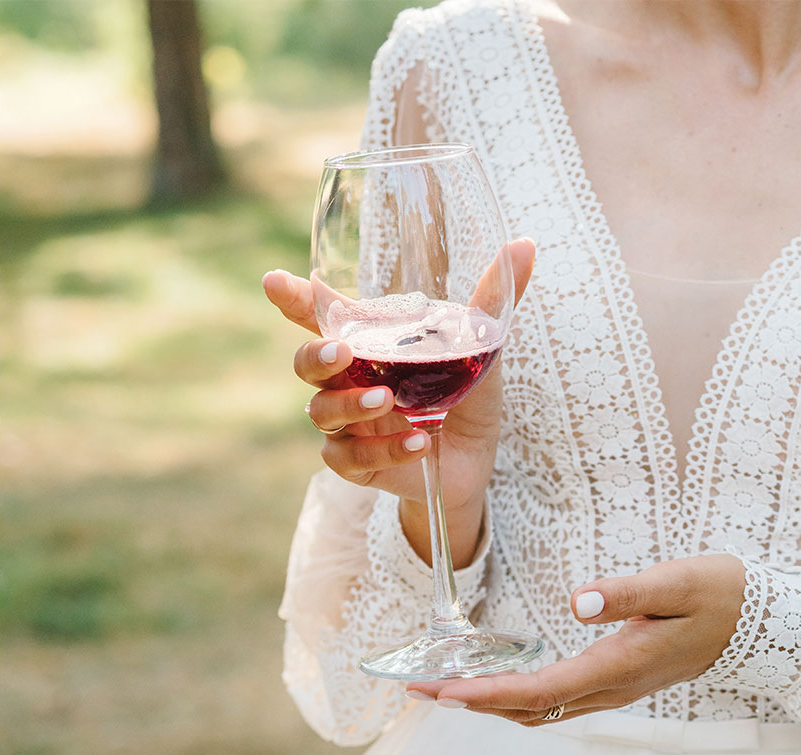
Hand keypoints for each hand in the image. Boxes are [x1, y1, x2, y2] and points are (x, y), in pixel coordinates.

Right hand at [261, 238, 534, 565]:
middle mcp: (348, 380)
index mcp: (370, 344)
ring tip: (387, 401)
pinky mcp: (356, 463)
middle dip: (315, 355)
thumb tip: (525, 245)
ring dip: (351, 405)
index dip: (294, 298)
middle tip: (342, 352)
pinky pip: (351, 458)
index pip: (320, 316)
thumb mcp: (484, 348)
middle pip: (305, 364)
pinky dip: (385, 450)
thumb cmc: (467, 395)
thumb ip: (494, 302)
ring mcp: (347, 423)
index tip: (275, 280)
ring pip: (321, 412)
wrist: (473, 463)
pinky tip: (419, 442)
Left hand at [406, 554, 745, 723]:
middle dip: (474, 702)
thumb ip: (627, 593)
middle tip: (421, 689)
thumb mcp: (678, 581)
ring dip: (494, 703)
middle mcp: (614, 686)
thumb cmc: (721, 594)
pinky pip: (560, 700)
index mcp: (621, 665)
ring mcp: (618, 688)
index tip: (442, 690)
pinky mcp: (621, 680)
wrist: (763, 622)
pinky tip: (503, 682)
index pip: (541, 690)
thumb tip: (577, 602)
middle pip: (531, 709)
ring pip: (544, 710)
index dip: (487, 693)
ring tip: (449, 688)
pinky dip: (521, 697)